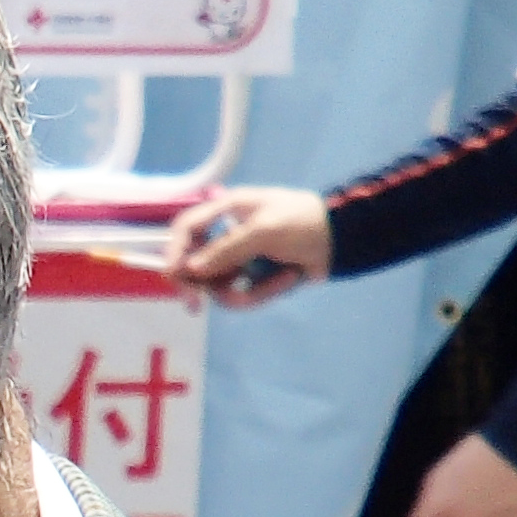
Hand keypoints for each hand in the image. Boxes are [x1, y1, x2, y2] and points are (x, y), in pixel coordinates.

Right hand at [160, 186, 327, 305]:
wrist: (343, 240)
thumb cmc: (304, 222)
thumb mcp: (264, 230)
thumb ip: (226, 249)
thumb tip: (191, 269)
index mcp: (226, 211)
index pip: (186, 229)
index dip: (174, 250)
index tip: (173, 276)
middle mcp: (227, 235)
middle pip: (193, 264)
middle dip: (198, 284)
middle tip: (196, 305)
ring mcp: (241, 259)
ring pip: (217, 286)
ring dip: (242, 291)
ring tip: (280, 281)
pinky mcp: (254, 279)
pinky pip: (241, 296)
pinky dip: (262, 294)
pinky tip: (288, 280)